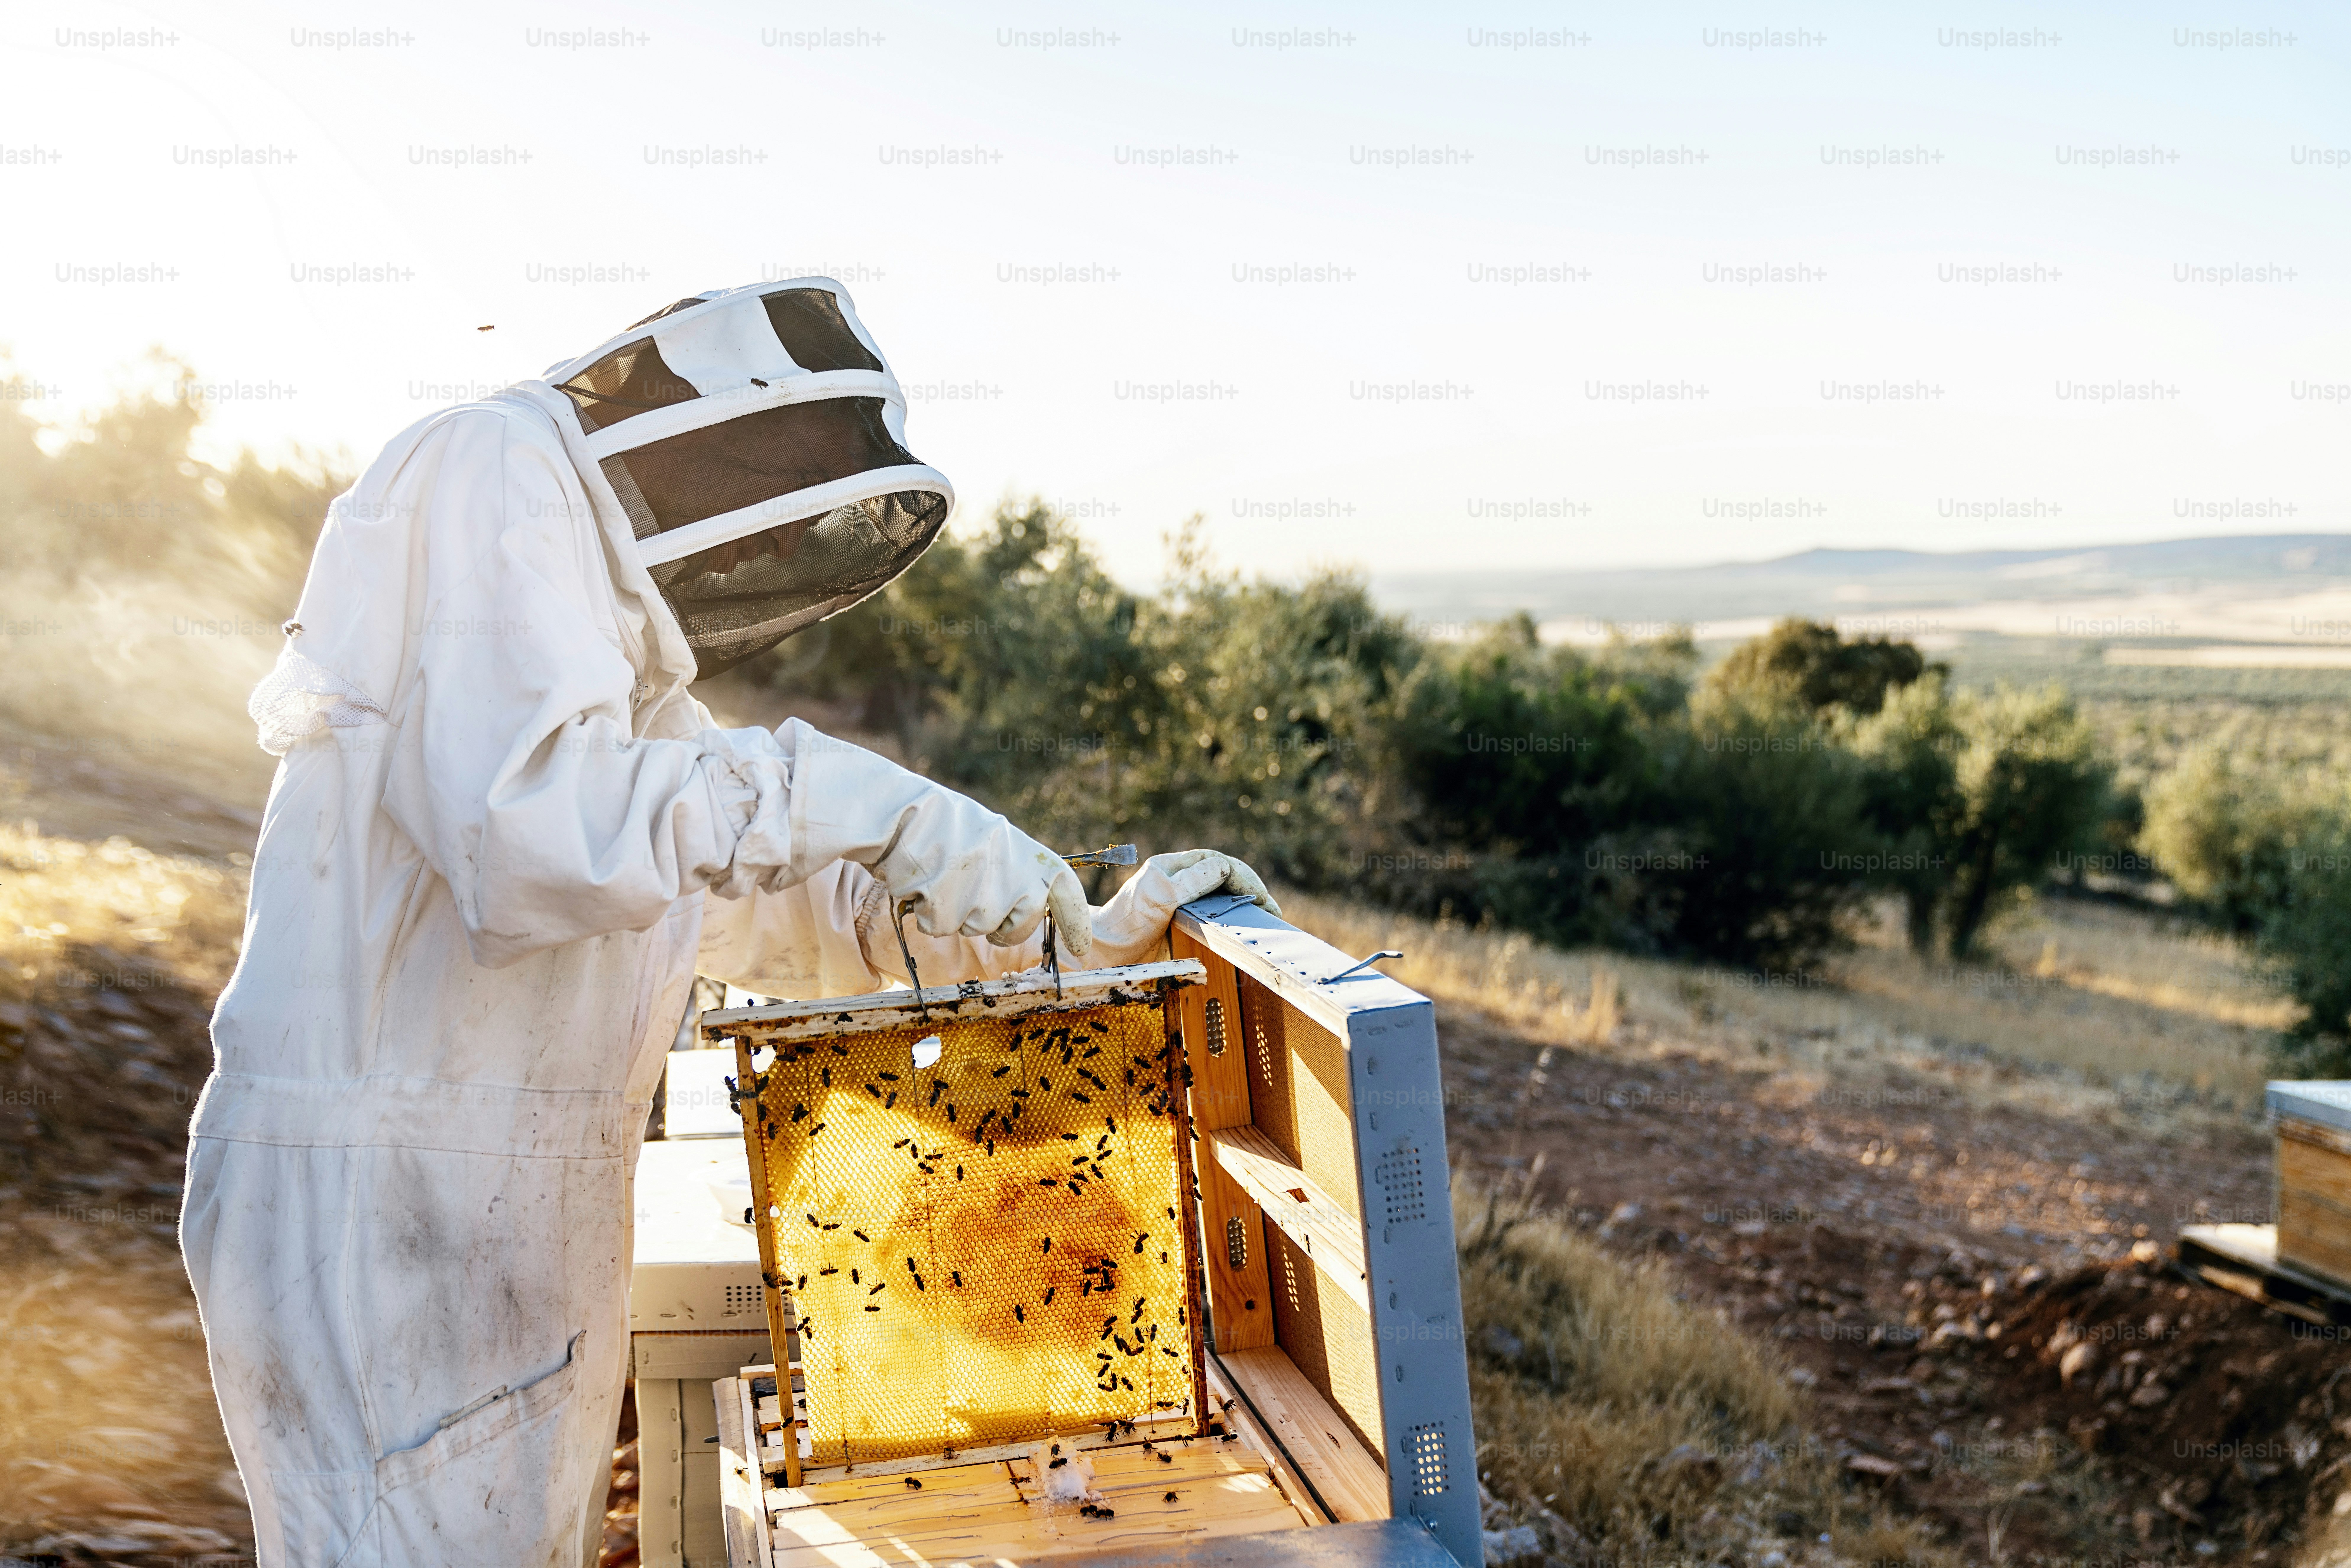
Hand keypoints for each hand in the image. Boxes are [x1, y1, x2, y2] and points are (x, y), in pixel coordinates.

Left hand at [1083, 849, 1279, 966]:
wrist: (1104, 953)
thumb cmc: (1125, 923)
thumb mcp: (1160, 895)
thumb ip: (1191, 880)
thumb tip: (1224, 867)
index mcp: (1174, 868)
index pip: (1219, 863)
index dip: (1244, 877)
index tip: (1261, 896)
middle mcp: (1180, 882)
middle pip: (1225, 878)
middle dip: (1251, 889)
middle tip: (1271, 911)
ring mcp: (1182, 903)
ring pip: (1222, 897)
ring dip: (1245, 905)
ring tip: (1267, 920)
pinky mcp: (1183, 925)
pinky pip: (1214, 918)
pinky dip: (1233, 922)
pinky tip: (1244, 933)